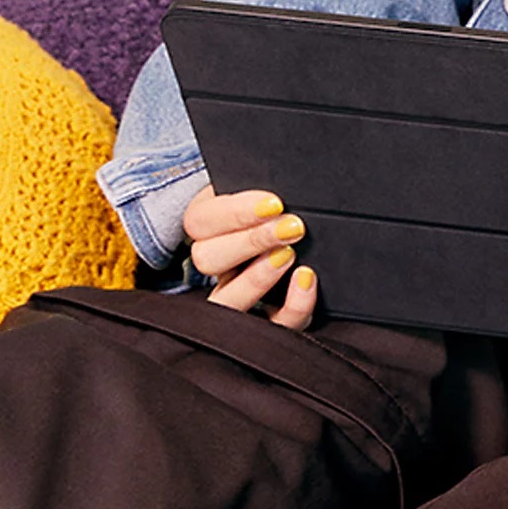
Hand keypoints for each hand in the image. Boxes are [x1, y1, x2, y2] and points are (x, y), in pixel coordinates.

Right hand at [184, 186, 317, 329]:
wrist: (288, 227)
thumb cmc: (274, 204)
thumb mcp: (259, 186)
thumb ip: (261, 183)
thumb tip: (280, 193)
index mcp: (204, 223)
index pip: (201, 220)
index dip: (237, 213)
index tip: (274, 202)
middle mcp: (213, 263)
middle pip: (207, 260)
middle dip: (251, 242)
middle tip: (291, 227)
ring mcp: (234, 294)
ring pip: (225, 302)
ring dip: (258, 279)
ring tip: (291, 257)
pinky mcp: (266, 319)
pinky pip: (271, 325)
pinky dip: (291, 307)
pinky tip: (306, 281)